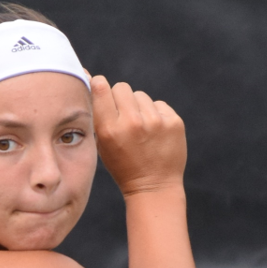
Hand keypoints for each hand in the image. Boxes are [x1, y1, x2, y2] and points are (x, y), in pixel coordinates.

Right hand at [91, 75, 186, 195]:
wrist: (154, 187)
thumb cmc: (123, 166)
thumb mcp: (103, 146)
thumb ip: (99, 116)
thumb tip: (93, 80)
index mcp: (109, 130)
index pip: (101, 88)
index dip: (100, 85)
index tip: (100, 86)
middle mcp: (132, 123)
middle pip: (122, 87)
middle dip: (121, 98)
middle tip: (124, 115)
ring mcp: (155, 122)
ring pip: (141, 96)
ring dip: (139, 108)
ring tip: (141, 129)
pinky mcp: (174, 122)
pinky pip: (159, 105)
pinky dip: (156, 115)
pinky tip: (155, 133)